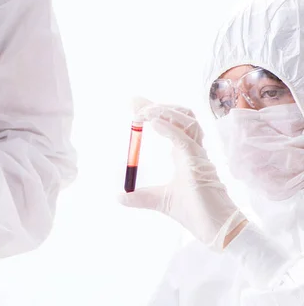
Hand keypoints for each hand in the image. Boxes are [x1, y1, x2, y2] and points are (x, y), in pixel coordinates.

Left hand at [118, 98, 246, 249]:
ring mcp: (197, 155)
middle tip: (134, 104)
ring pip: (185, 121)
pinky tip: (152, 124)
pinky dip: (169, 128)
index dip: (155, 111)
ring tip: (142, 113)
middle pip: (180, 116)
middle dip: (157, 106)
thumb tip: (119, 196)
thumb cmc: (194, 213)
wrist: (215, 230)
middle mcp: (192, 150)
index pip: (172, 124)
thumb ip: (140, 197)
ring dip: (163, 112)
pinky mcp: (198, 164)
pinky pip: (183, 139)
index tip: (135, 105)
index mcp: (185, 154)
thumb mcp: (159, 201)